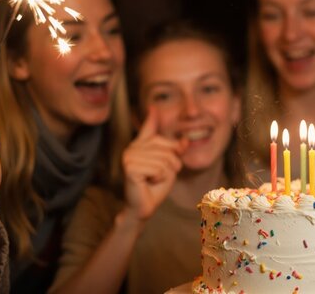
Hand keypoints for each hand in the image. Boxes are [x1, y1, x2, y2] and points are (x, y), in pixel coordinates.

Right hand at [121, 107, 186, 222]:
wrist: (144, 207)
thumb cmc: (155, 187)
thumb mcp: (170, 166)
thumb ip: (175, 152)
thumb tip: (185, 141)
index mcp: (140, 146)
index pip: (148, 128)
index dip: (152, 117)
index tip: (154, 106)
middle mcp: (132, 148)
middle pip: (167, 147)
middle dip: (172, 164)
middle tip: (159, 176)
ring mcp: (129, 157)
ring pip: (165, 159)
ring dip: (166, 173)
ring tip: (153, 180)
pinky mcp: (130, 168)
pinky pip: (159, 168)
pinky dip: (160, 178)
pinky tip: (148, 183)